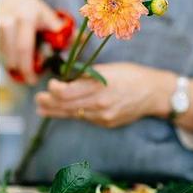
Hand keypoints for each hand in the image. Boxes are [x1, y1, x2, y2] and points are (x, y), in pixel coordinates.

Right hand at [0, 0, 61, 83]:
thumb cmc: (34, 11)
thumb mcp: (49, 18)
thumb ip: (63, 31)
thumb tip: (82, 40)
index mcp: (26, 16)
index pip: (24, 49)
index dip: (28, 70)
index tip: (34, 81)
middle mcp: (7, 19)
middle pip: (11, 56)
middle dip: (21, 70)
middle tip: (29, 79)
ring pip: (1, 55)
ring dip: (11, 64)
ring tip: (20, 67)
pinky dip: (2, 59)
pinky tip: (10, 59)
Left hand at [35, 62, 175, 127]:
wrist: (154, 93)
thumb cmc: (130, 75)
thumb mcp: (108, 69)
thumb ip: (86, 76)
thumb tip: (65, 80)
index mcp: (100, 86)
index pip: (68, 92)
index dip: (55, 90)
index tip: (50, 85)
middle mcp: (100, 104)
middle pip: (67, 106)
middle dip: (49, 103)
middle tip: (37, 100)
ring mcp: (104, 116)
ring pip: (74, 114)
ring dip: (56, 111)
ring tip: (41, 109)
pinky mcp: (107, 123)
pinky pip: (85, 118)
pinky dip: (73, 113)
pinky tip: (62, 111)